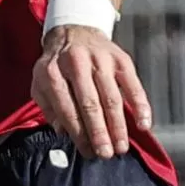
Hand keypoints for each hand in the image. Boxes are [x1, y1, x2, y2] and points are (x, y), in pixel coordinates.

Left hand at [31, 25, 151, 159]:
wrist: (74, 31)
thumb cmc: (56, 65)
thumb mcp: (41, 82)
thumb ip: (48, 107)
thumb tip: (63, 131)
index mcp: (52, 71)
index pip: (66, 107)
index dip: (78, 133)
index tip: (87, 152)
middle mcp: (77, 63)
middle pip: (90, 103)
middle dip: (99, 132)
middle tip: (106, 154)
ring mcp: (100, 60)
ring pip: (112, 97)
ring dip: (118, 125)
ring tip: (121, 147)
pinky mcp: (120, 59)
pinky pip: (133, 85)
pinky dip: (140, 106)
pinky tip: (143, 125)